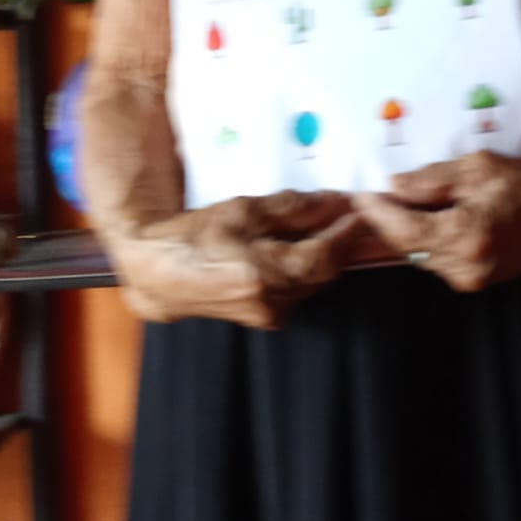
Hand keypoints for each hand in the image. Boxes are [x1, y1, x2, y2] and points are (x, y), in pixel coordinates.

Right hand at [109, 190, 362, 327]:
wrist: (157, 272)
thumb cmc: (193, 235)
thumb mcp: (243, 210)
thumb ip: (292, 208)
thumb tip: (334, 202)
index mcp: (265, 274)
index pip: (326, 255)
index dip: (349, 232)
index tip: (363, 210)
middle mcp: (272, 302)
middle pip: (325, 272)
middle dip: (343, 242)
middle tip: (355, 214)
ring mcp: (268, 315)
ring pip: (313, 282)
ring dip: (326, 256)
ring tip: (333, 226)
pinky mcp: (263, 318)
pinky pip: (297, 289)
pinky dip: (307, 268)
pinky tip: (304, 248)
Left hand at [356, 151, 520, 292]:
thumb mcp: (478, 168)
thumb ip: (433, 180)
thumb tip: (393, 185)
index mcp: (466, 235)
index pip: (404, 230)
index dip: (377, 213)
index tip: (359, 194)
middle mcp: (465, 266)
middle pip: (408, 246)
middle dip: (387, 221)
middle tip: (370, 196)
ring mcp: (471, 279)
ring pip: (421, 255)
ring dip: (406, 232)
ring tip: (394, 203)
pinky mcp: (476, 282)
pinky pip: (438, 259)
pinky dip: (426, 240)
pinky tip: (424, 218)